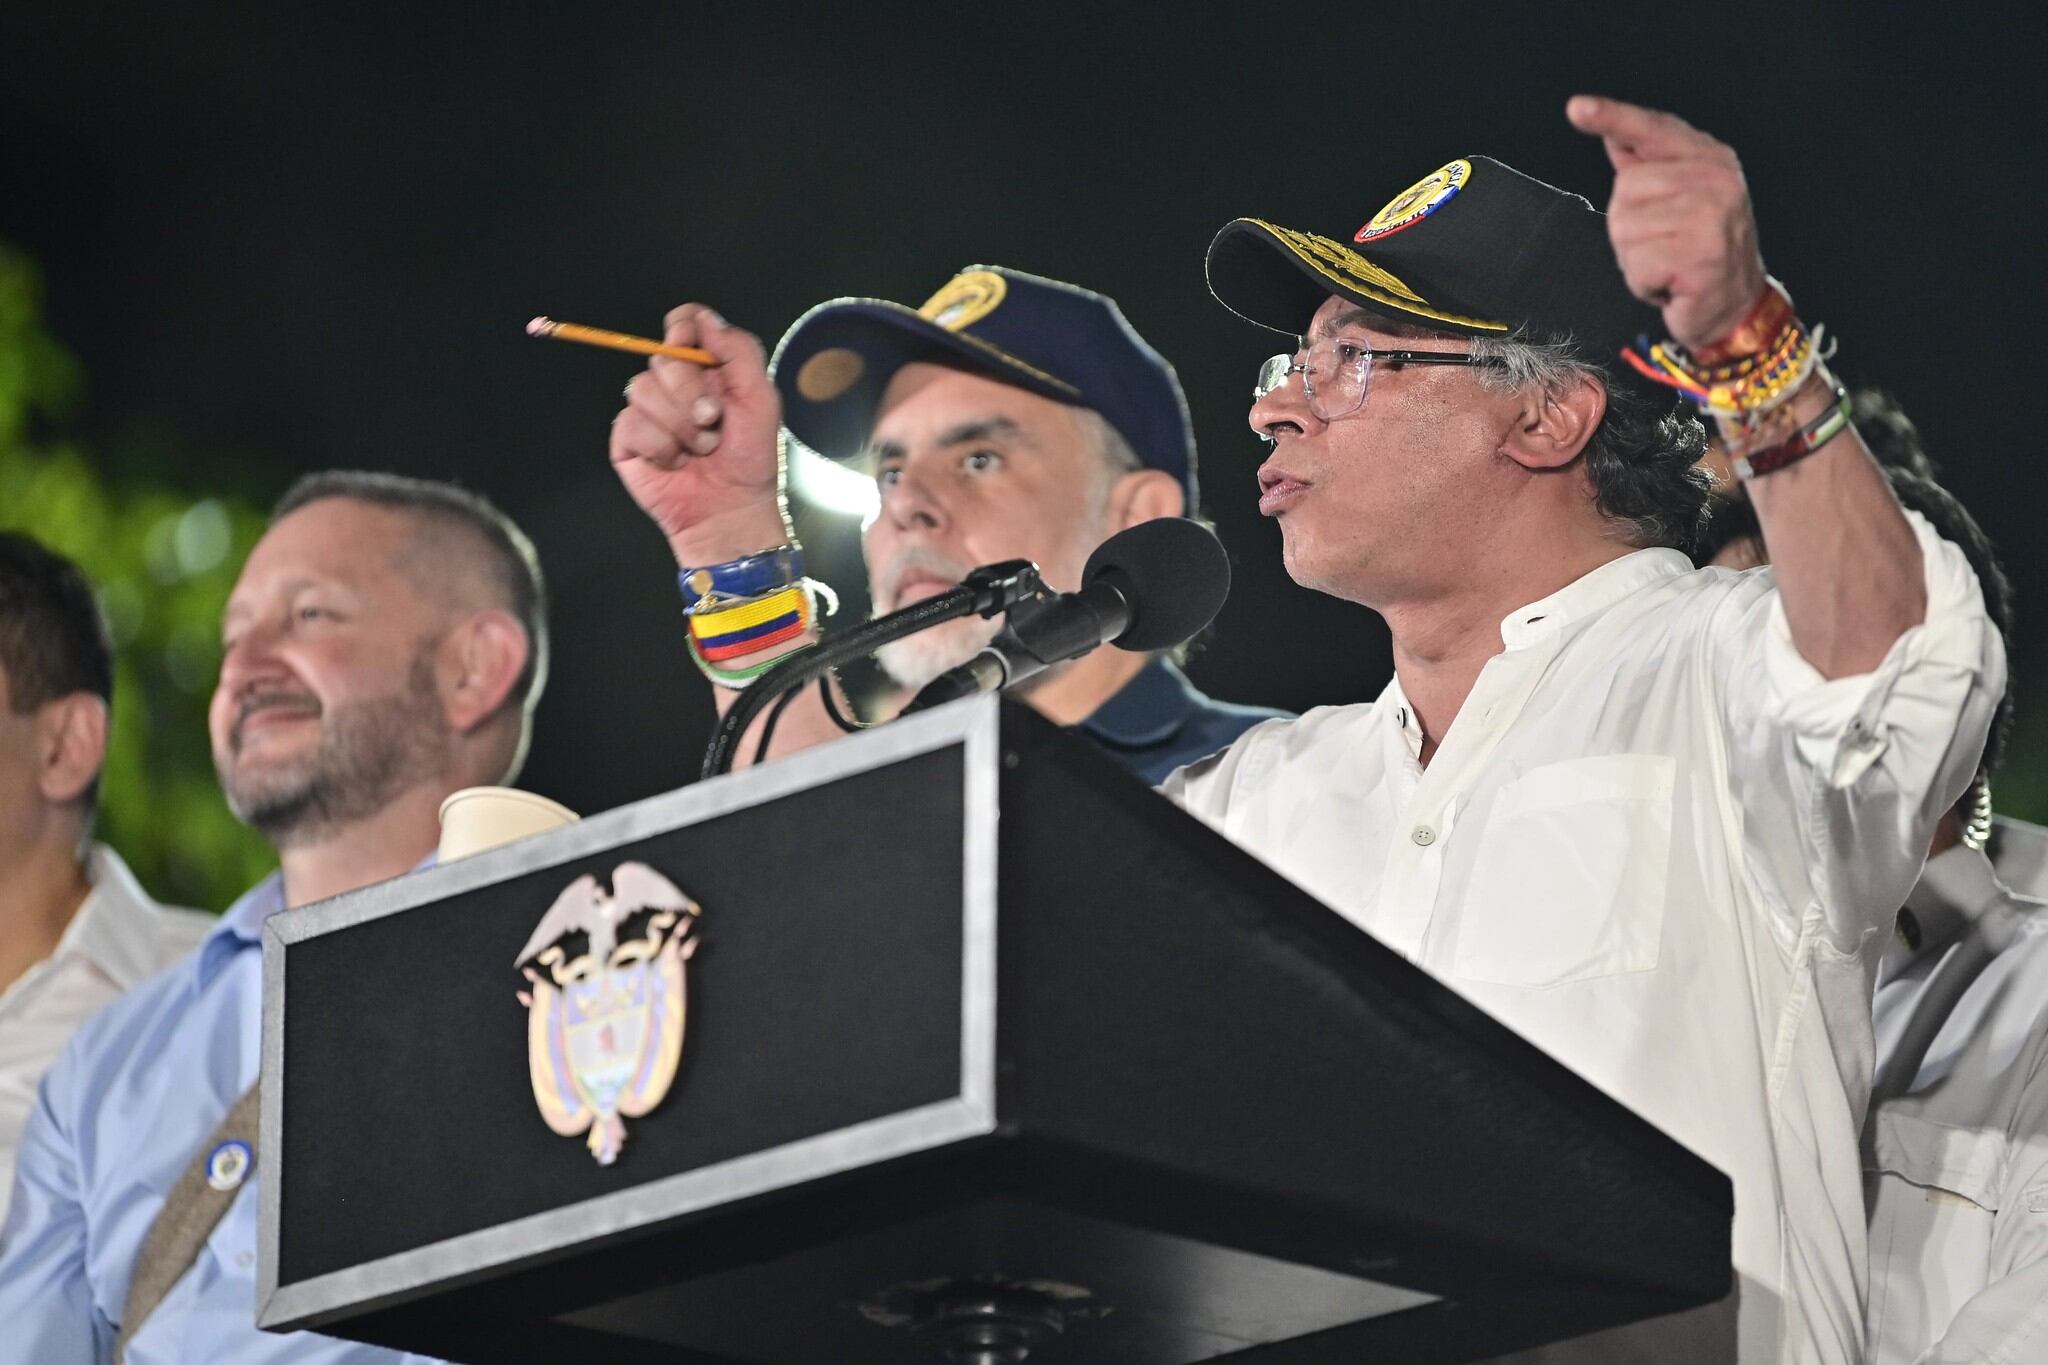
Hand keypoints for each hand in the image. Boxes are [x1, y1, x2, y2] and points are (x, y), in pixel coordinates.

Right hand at [608, 304, 786, 556]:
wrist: (729, 510)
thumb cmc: (750, 461)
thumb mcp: (760, 400)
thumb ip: (739, 351)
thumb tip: (704, 317)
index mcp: (708, 370)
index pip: (684, 325)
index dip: (683, 327)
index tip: (688, 340)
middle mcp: (676, 386)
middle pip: (662, 357)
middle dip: (690, 391)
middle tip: (713, 421)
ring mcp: (649, 411)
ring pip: (643, 389)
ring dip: (679, 426)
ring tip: (699, 449)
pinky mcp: (628, 439)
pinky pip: (631, 423)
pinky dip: (659, 446)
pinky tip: (675, 463)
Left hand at [1566, 95, 1768, 351]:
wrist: (1735, 305)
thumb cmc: (1699, 252)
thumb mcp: (1680, 199)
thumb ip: (1649, 166)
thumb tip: (1615, 135)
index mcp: (1708, 158)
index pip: (1652, 129)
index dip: (1613, 117)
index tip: (1577, 107)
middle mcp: (1715, 179)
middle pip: (1625, 190)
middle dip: (1630, 228)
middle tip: (1664, 244)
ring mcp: (1711, 216)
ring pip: (1626, 230)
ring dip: (1636, 259)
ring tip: (1668, 263)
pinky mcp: (1702, 255)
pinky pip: (1638, 266)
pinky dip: (1644, 284)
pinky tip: (1671, 282)